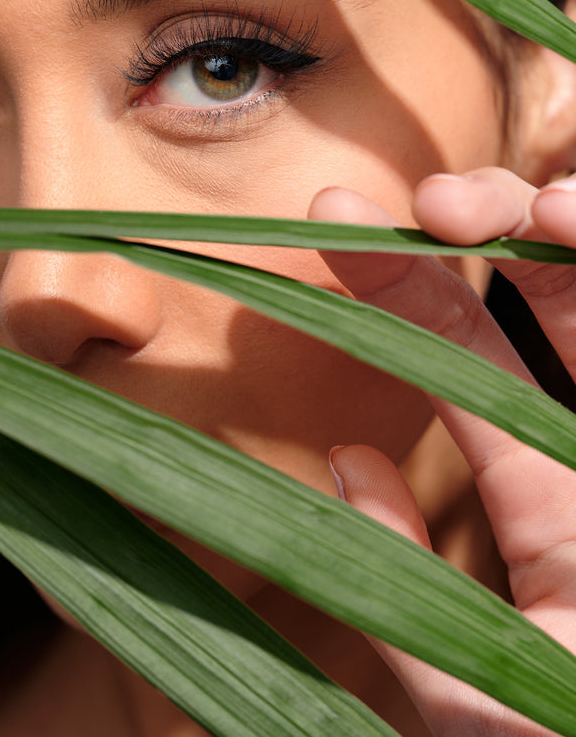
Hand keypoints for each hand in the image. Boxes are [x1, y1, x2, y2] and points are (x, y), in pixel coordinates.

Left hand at [310, 167, 575, 736]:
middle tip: (429, 200)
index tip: (335, 227)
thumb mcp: (465, 697)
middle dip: (497, 229)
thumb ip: (405, 584)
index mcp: (561, 512)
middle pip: (560, 309)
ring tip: (536, 205)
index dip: (411, 292)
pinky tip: (569, 220)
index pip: (479, 370)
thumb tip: (353, 460)